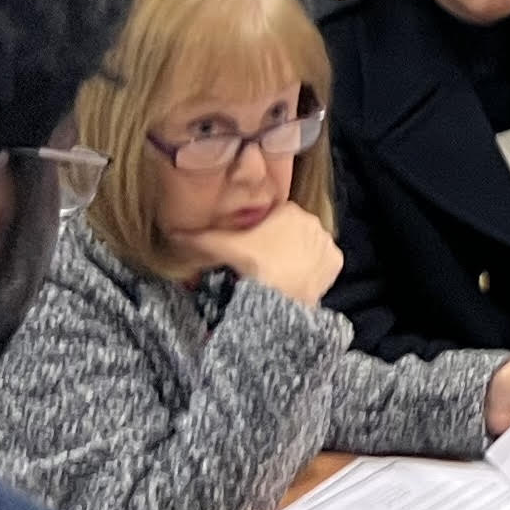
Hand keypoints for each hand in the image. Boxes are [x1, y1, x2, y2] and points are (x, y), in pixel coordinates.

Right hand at [175, 198, 342, 310]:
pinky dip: (314, 270)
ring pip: (309, 246)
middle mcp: (313, 221)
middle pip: (293, 231)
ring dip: (298, 256)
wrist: (280, 299)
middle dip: (281, 244)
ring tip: (279, 274)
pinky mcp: (335, 263)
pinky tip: (297, 279)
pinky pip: (324, 263)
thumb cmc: (253, 266)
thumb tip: (174, 233)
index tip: (254, 249)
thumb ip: (198, 238)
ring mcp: (327, 242)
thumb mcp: (223, 248)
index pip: (274, 217)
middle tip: (264, 264)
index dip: (262, 233)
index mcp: (289, 210)